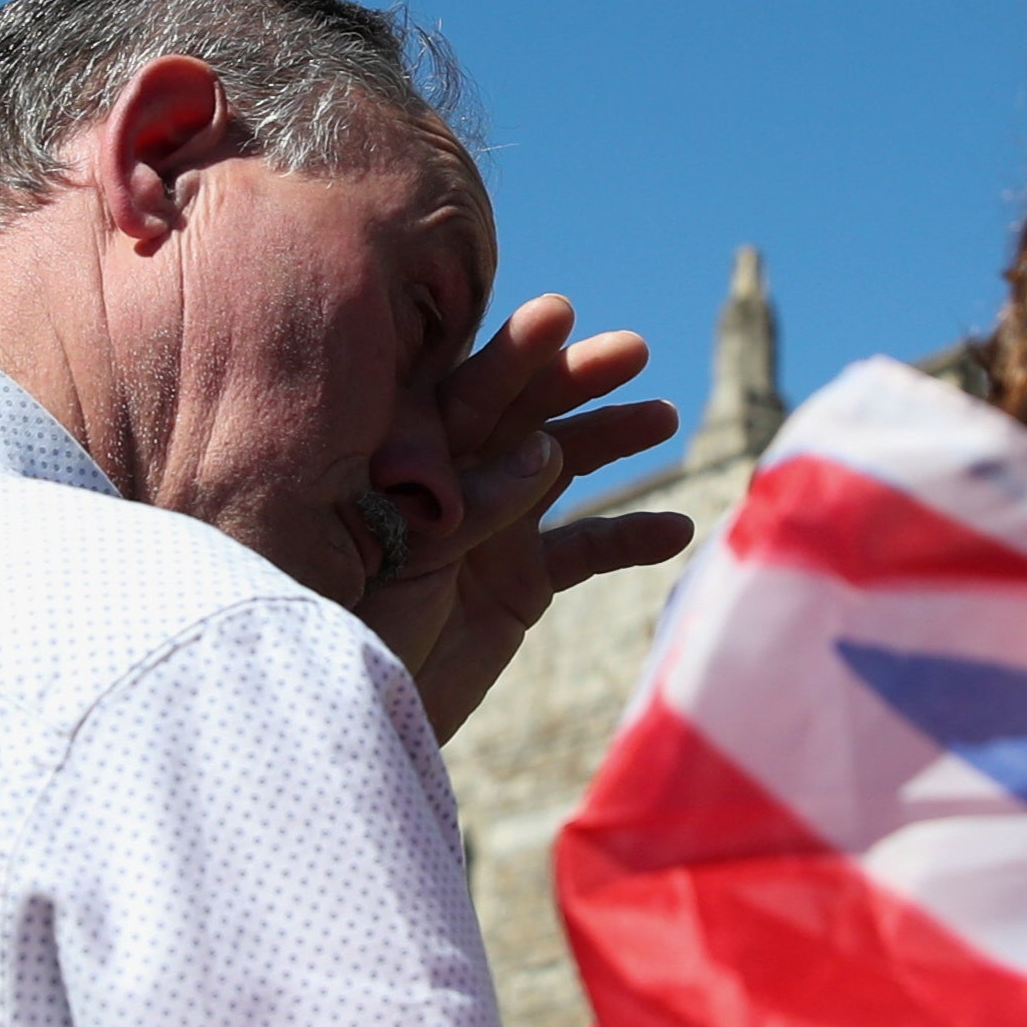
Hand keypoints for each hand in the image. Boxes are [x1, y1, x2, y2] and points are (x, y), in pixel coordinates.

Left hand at [357, 295, 694, 740]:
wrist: (355, 711)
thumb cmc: (349, 623)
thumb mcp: (404, 550)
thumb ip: (474, 500)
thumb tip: (548, 449)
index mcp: (411, 459)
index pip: (466, 392)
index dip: (514, 354)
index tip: (559, 316)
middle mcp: (456, 480)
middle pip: (524, 414)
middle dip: (577, 380)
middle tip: (632, 351)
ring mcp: (493, 528)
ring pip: (563, 468)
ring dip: (613, 441)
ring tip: (663, 419)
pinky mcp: (521, 583)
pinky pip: (585, 550)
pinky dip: (631, 539)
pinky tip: (677, 531)